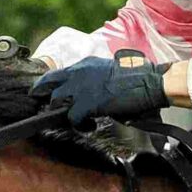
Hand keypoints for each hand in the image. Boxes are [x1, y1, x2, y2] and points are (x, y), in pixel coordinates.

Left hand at [32, 53, 169, 126]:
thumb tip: (92, 91)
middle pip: (48, 85)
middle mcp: (78, 73)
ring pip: (55, 102)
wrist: (147, 81)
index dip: (47, 85)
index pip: (56, 74)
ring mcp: (80, 88)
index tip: (43, 94)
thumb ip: (95, 77)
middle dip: (45, 99)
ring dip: (63, 113)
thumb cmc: (136, 77)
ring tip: (76, 119)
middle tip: (48, 110)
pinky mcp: (87, 103)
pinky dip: (80, 125)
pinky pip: (72, 118)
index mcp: (84, 64)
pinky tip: (90, 126)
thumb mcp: (109, 70)